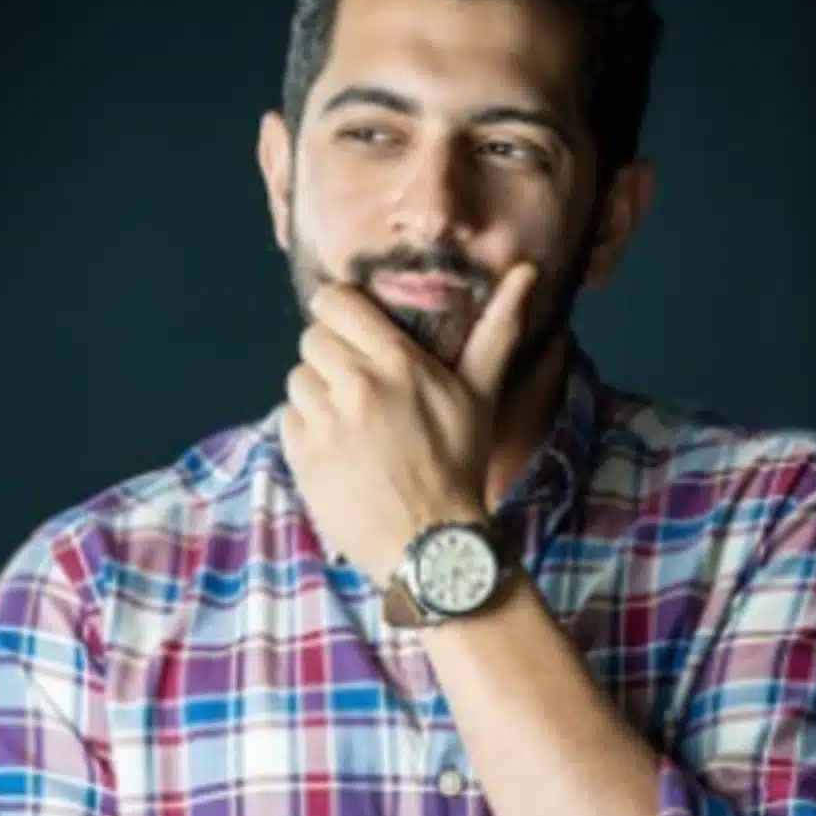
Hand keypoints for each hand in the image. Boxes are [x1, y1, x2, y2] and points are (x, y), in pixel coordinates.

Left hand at [279, 263, 537, 585]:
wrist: (430, 544)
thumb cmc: (459, 463)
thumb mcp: (481, 393)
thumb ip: (498, 328)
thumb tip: (527, 270)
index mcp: (397, 363)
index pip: (334, 303)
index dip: (339, 312)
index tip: (351, 326)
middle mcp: (356, 385)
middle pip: (312, 338)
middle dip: (332, 354)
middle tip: (359, 384)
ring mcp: (325, 422)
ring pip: (298, 377)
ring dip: (318, 392)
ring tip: (351, 421)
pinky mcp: (302, 456)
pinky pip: (288, 418)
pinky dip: (307, 428)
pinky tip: (338, 449)